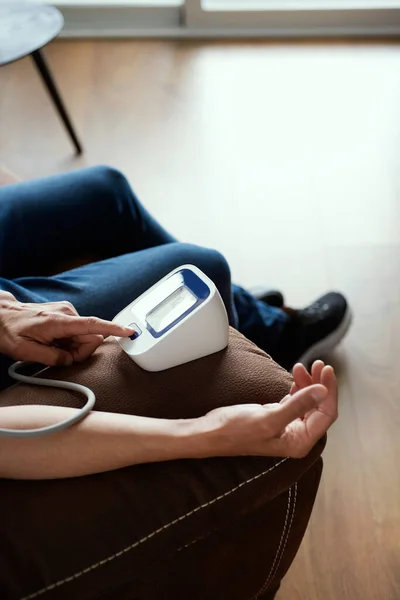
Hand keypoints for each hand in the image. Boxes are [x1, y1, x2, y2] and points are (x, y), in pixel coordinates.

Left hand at [0, 292, 133, 365]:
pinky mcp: (65, 313)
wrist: (1, 316)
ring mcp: (67, 311)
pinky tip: (53, 341)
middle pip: (90, 337)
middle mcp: (67, 312)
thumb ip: (52, 358)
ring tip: (51, 347)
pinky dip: (69, 341)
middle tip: (59, 357)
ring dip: (73, 347)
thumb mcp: (26, 352)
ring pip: (84, 336)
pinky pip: (77, 331)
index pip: (93, 325)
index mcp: (60, 321)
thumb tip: (69, 359)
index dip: (114, 329)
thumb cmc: (10, 332)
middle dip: (80, 352)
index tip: (130, 332)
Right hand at [202, 361, 337, 458]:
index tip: (327, 370)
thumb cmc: (236, 431)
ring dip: (309, 383)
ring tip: (304, 366)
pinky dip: (298, 386)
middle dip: (321, 385)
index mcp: (300, 442)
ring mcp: (287, 427)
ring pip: (308, 402)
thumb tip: (323, 391)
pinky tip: (296, 375)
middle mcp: (297, 436)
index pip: (325, 415)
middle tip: (319, 364)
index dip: (329, 391)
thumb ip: (298, 405)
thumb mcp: (269, 418)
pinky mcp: (277, 417)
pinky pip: (295, 400)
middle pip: (320, 407)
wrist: (210, 433)